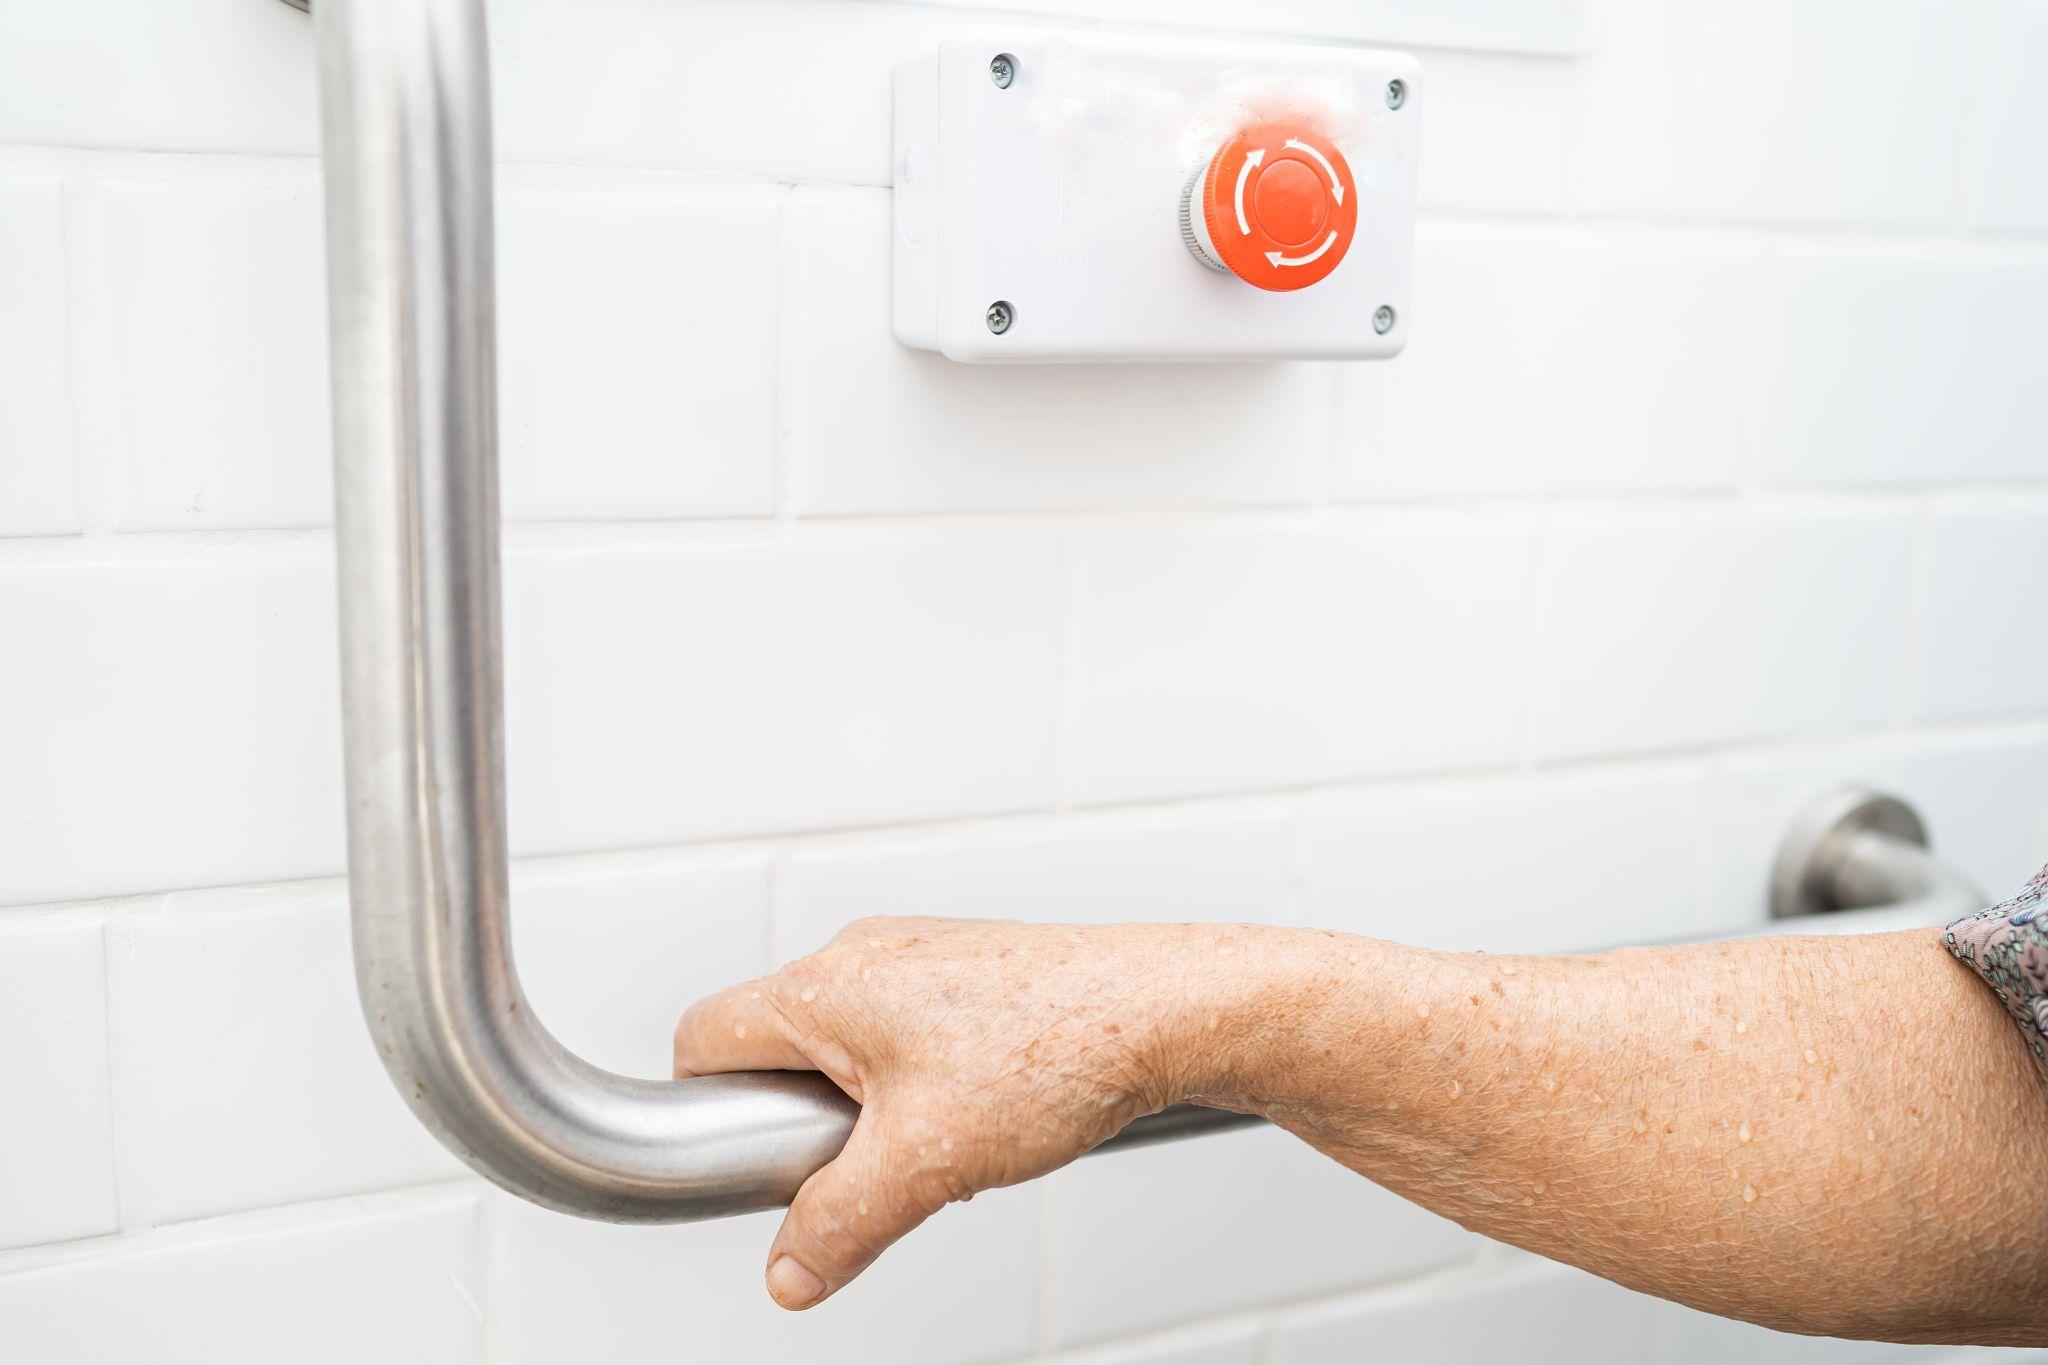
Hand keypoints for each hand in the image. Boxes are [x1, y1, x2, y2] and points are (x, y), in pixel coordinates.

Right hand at [673, 916, 1265, 1308]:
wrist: (1165, 1010)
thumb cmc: (1057, 1051)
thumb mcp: (926, 1163)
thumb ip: (838, 1223)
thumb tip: (789, 1273)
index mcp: (826, 984)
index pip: (704, 1039)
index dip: (707, 1112)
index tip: (755, 1164)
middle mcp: (862, 956)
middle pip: (773, 1048)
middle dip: (800, 1122)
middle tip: (863, 1165)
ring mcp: (917, 959)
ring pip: (843, 1050)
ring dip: (865, 1112)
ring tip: (935, 1146)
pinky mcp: (964, 975)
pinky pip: (901, 1039)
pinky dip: (917, 1088)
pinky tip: (977, 1117)